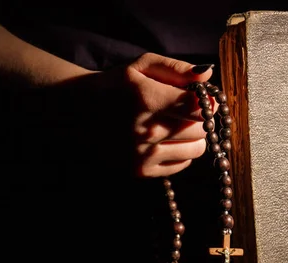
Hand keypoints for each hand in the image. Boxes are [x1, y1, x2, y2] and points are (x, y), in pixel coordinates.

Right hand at [34, 53, 215, 177]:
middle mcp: (144, 129)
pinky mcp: (140, 170)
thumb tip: (207, 76)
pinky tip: (168, 141)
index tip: (207, 100)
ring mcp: (142, 153)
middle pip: (200, 129)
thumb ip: (177, 69)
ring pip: (196, 149)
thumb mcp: (142, 66)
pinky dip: (182, 153)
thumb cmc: (117, 86)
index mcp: (145, 98)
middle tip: (191, 113)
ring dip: (195, 138)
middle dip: (202, 120)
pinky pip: (182, 164)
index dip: (208, 103)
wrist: (79, 113)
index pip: (197, 107)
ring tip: (180, 127)